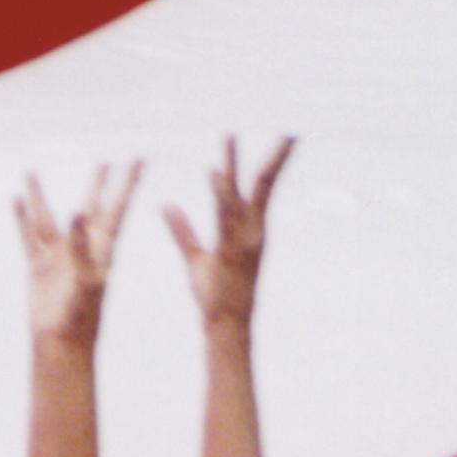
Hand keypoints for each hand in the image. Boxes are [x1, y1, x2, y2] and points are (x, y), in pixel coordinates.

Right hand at [15, 161, 141, 347]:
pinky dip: (20, 217)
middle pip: (91, 207)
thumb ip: (82, 248)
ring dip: (39, 195)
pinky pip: (27, 235)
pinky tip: (15, 199)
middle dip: (99, 184)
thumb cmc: (80, 317)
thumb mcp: (85, 281)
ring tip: (31, 170)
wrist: (62, 344)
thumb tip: (76, 214)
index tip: (139, 159)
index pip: (118, 208)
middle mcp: (81, 248)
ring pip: (48, 217)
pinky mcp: (38, 266)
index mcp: (101, 250)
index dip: (128, 184)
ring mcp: (58, 256)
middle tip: (107, 160)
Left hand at [164, 136, 293, 334]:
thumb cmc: (214, 298)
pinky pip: (223, 217)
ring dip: (234, 164)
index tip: (283, 134)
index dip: (272, 158)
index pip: (261, 184)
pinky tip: (213, 172)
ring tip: (230, 133)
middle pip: (265, 182)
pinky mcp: (228, 252)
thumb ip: (182, 229)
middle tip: (291, 128)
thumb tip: (165, 204)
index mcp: (249, 227)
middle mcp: (252, 229)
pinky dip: (219, 194)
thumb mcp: (196, 258)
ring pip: (241, 194)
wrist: (225, 329)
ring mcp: (243, 240)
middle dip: (279, 155)